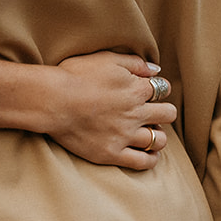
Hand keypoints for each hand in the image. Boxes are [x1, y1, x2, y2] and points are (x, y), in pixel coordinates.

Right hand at [46, 52, 176, 169]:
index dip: (157, 89)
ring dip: (158, 134)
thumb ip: (134, 63)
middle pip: (168, 114)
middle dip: (163, 111)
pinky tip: (148, 153)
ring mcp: (126, 135)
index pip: (162, 89)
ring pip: (160, 139)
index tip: (147, 91)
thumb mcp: (106, 58)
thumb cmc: (75, 75)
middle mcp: (136, 113)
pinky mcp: (113, 153)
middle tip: (150, 111)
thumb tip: (155, 70)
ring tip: (149, 131)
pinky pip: (143, 162)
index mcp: (136, 89)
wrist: (53, 100)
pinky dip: (151, 158)